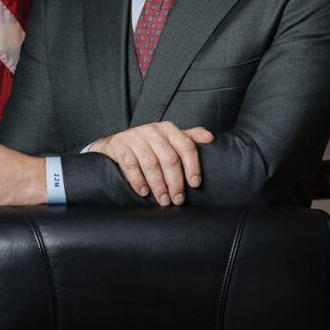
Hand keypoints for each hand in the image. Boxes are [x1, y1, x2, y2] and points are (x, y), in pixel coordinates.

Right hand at [88, 122, 213, 205]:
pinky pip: (130, 165)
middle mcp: (153, 130)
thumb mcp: (170, 139)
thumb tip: (211, 138)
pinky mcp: (120, 146)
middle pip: (169, 158)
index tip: (195, 184)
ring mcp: (135, 137)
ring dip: (159, 185)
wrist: (117, 143)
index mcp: (169, 129)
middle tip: (178, 200)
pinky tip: (143, 192)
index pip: (186, 146)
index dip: (192, 166)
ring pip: (151, 163)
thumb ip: (190, 138)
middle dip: (175, 182)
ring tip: (163, 201)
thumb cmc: (150, 144)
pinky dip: (138, 180)